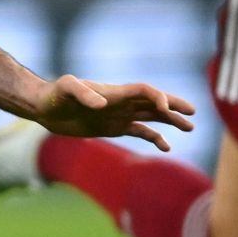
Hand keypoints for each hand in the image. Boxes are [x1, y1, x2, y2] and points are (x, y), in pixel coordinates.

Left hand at [31, 75, 196, 150]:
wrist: (44, 108)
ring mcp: (118, 115)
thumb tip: (102, 104)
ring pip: (151, 116)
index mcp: (114, 92)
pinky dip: (154, 138)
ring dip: (170, 120)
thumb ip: (83, 93)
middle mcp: (120, 102)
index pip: (143, 91)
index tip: (166, 107)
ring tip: (190, 127)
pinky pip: (139, 131)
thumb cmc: (54, 95)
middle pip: (154, 101)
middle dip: (174, 106)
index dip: (157, 96)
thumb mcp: (66, 89)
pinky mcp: (112, 127)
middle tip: (194, 112)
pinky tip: (166, 147)